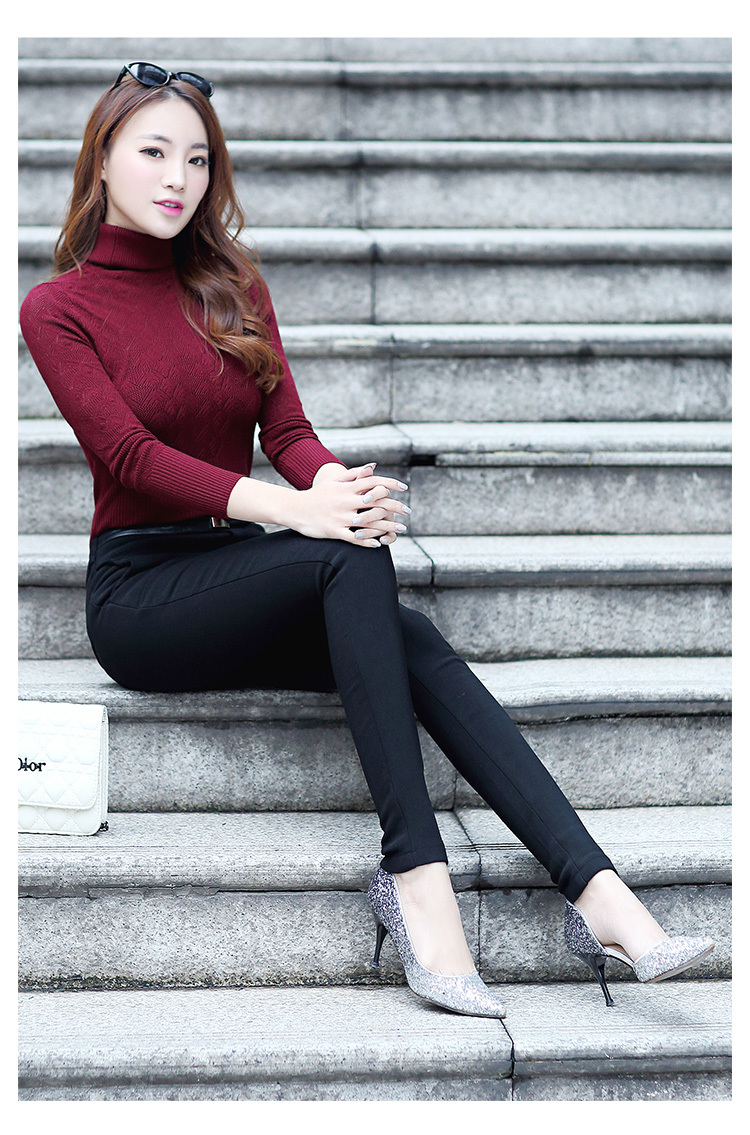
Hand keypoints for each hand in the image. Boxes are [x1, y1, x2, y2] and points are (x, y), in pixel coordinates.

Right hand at [294, 462, 409, 545]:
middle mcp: (345, 501)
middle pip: (375, 502)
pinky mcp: (333, 531)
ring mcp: (339, 517)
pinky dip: (366, 541)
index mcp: (346, 488)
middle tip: (408, 511)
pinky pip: (353, 537)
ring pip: (368, 521)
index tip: (404, 488)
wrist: (294, 509)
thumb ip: (354, 474)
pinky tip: (379, 544)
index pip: (373, 482)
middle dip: (395, 506)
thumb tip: (373, 467)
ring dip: (387, 526)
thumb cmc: (317, 494)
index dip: (390, 483)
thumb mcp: (334, 481)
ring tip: (401, 529)